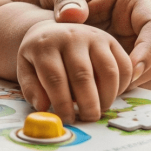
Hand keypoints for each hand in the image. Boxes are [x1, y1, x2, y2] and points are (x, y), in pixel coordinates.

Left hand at [16, 19, 132, 123]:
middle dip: (87, 104)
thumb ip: (31, 89)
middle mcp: (70, 36)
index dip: (62, 103)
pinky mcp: (110, 40)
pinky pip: (124, 66)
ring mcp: (92, 36)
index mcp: (45, 44)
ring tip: (99, 108)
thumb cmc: (40, 56)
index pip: (55, 78)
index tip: (67, 119)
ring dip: (107, 96)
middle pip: (83, 75)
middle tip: (88, 119)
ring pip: (108, 71)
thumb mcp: (26, 68)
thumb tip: (43, 107)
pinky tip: (111, 96)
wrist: (52, 30)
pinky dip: (122, 86)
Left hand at [36, 0, 150, 89]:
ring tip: (103, 87)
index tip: (131, 68)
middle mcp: (141, 24)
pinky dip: (124, 89)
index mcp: (135, 0)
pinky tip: (99, 89)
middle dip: (142, 73)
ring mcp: (136, 44)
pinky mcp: (127, 60)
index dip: (149, 50)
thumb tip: (73, 15)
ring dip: (134, 84)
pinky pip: (138, 81)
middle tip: (113, 85)